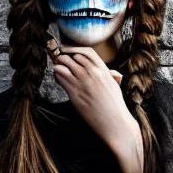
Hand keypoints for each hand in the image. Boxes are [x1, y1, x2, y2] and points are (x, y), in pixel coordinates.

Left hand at [45, 39, 138, 153]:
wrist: (115, 123)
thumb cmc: (115, 105)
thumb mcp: (113, 84)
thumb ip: (105, 73)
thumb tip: (100, 68)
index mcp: (103, 70)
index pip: (86, 51)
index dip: (74, 48)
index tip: (66, 49)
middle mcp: (92, 73)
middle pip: (71, 57)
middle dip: (63, 57)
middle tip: (59, 59)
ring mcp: (82, 83)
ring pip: (63, 66)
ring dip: (58, 66)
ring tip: (58, 68)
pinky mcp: (74, 94)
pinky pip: (60, 79)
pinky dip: (57, 76)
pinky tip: (59, 78)